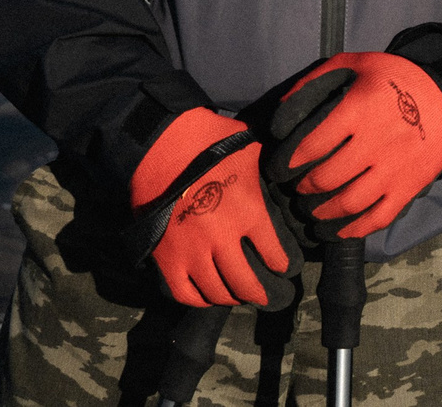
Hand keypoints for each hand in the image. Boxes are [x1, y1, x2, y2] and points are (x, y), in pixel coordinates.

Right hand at [129, 109, 298, 308]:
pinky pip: (184, 292)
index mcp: (248, 212)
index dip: (280, 264)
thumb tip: (281, 161)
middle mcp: (223, 239)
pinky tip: (205, 297)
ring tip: (235, 297)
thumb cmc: (207, 141)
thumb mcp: (247, 148)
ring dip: (229, 298)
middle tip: (263, 296)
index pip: (273, 252)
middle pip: (245, 282)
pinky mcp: (166, 257)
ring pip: (216, 292)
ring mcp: (193, 252)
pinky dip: (197, 300)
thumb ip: (265, 164)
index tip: (282, 268)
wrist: (159, 145)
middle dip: (257, 293)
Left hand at [265, 52, 441, 240]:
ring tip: (313, 210)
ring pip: (349, 203)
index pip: (312, 145)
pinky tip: (339, 230)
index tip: (280, 168)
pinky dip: (355, 229)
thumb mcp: (354, 65)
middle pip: (327, 178)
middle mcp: (376, 142)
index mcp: (359, 109)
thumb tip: (281, 113)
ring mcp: (394, 168)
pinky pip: (379, 217)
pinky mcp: (409, 187)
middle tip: (297, 188)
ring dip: (323, 212)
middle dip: (303, 188)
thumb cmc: (392, 79)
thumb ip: (314, 82)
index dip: (288, 161)